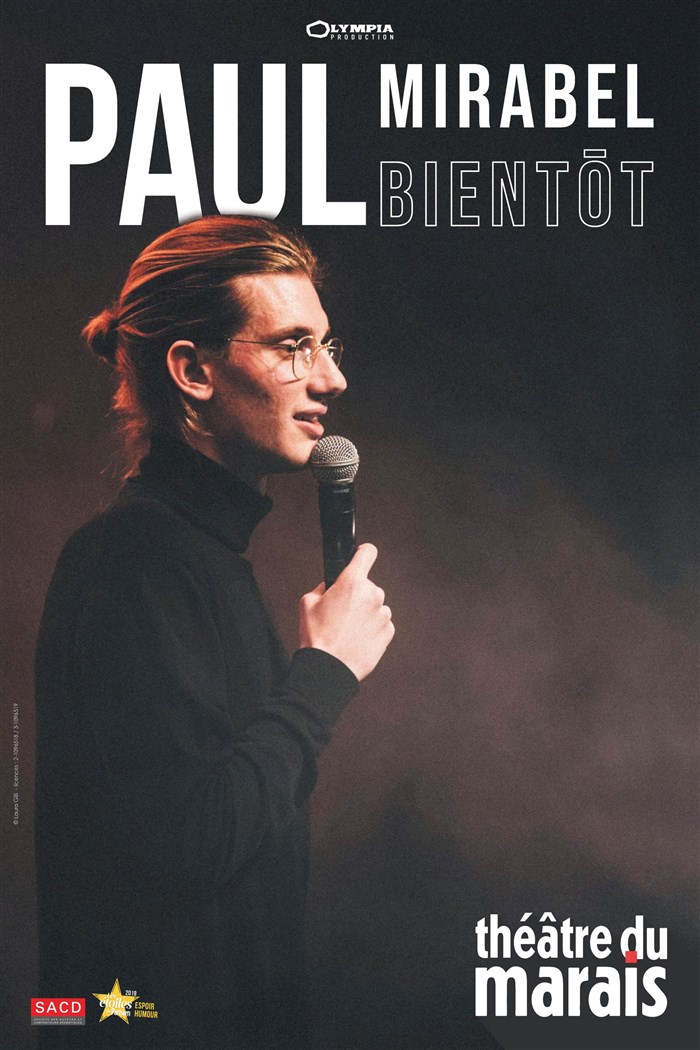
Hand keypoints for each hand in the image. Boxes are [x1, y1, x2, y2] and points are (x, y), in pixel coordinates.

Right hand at [298, 544, 393, 680]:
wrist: (329, 669)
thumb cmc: (317, 637)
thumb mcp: (307, 603)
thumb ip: (323, 587)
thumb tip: (331, 586)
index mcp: (352, 582)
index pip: (367, 553)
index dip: (363, 553)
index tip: (362, 556)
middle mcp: (372, 595)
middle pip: (367, 586)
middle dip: (356, 595)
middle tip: (341, 612)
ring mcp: (382, 614)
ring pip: (375, 605)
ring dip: (365, 613)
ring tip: (347, 629)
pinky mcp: (388, 631)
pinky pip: (381, 623)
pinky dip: (371, 628)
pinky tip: (356, 638)